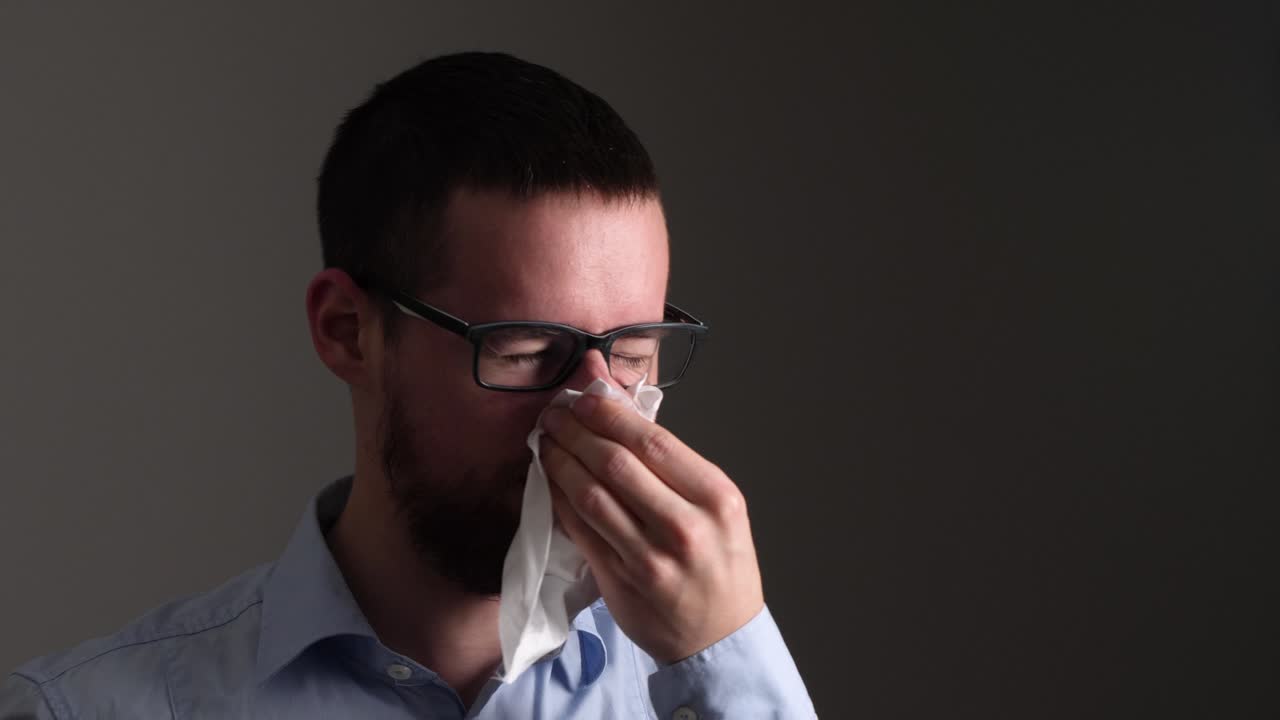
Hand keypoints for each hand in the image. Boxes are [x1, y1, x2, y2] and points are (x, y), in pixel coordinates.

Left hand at [539, 387, 763, 664]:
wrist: (720, 636)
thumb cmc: (719, 561)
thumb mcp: (716, 504)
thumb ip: (670, 457)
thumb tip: (617, 400)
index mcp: (715, 497)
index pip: (653, 441)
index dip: (609, 414)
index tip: (584, 397)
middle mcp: (685, 526)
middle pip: (616, 464)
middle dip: (576, 431)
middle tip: (554, 414)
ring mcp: (650, 557)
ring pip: (591, 495)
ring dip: (560, 462)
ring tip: (546, 441)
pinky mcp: (620, 581)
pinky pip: (580, 529)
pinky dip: (559, 499)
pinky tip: (550, 480)